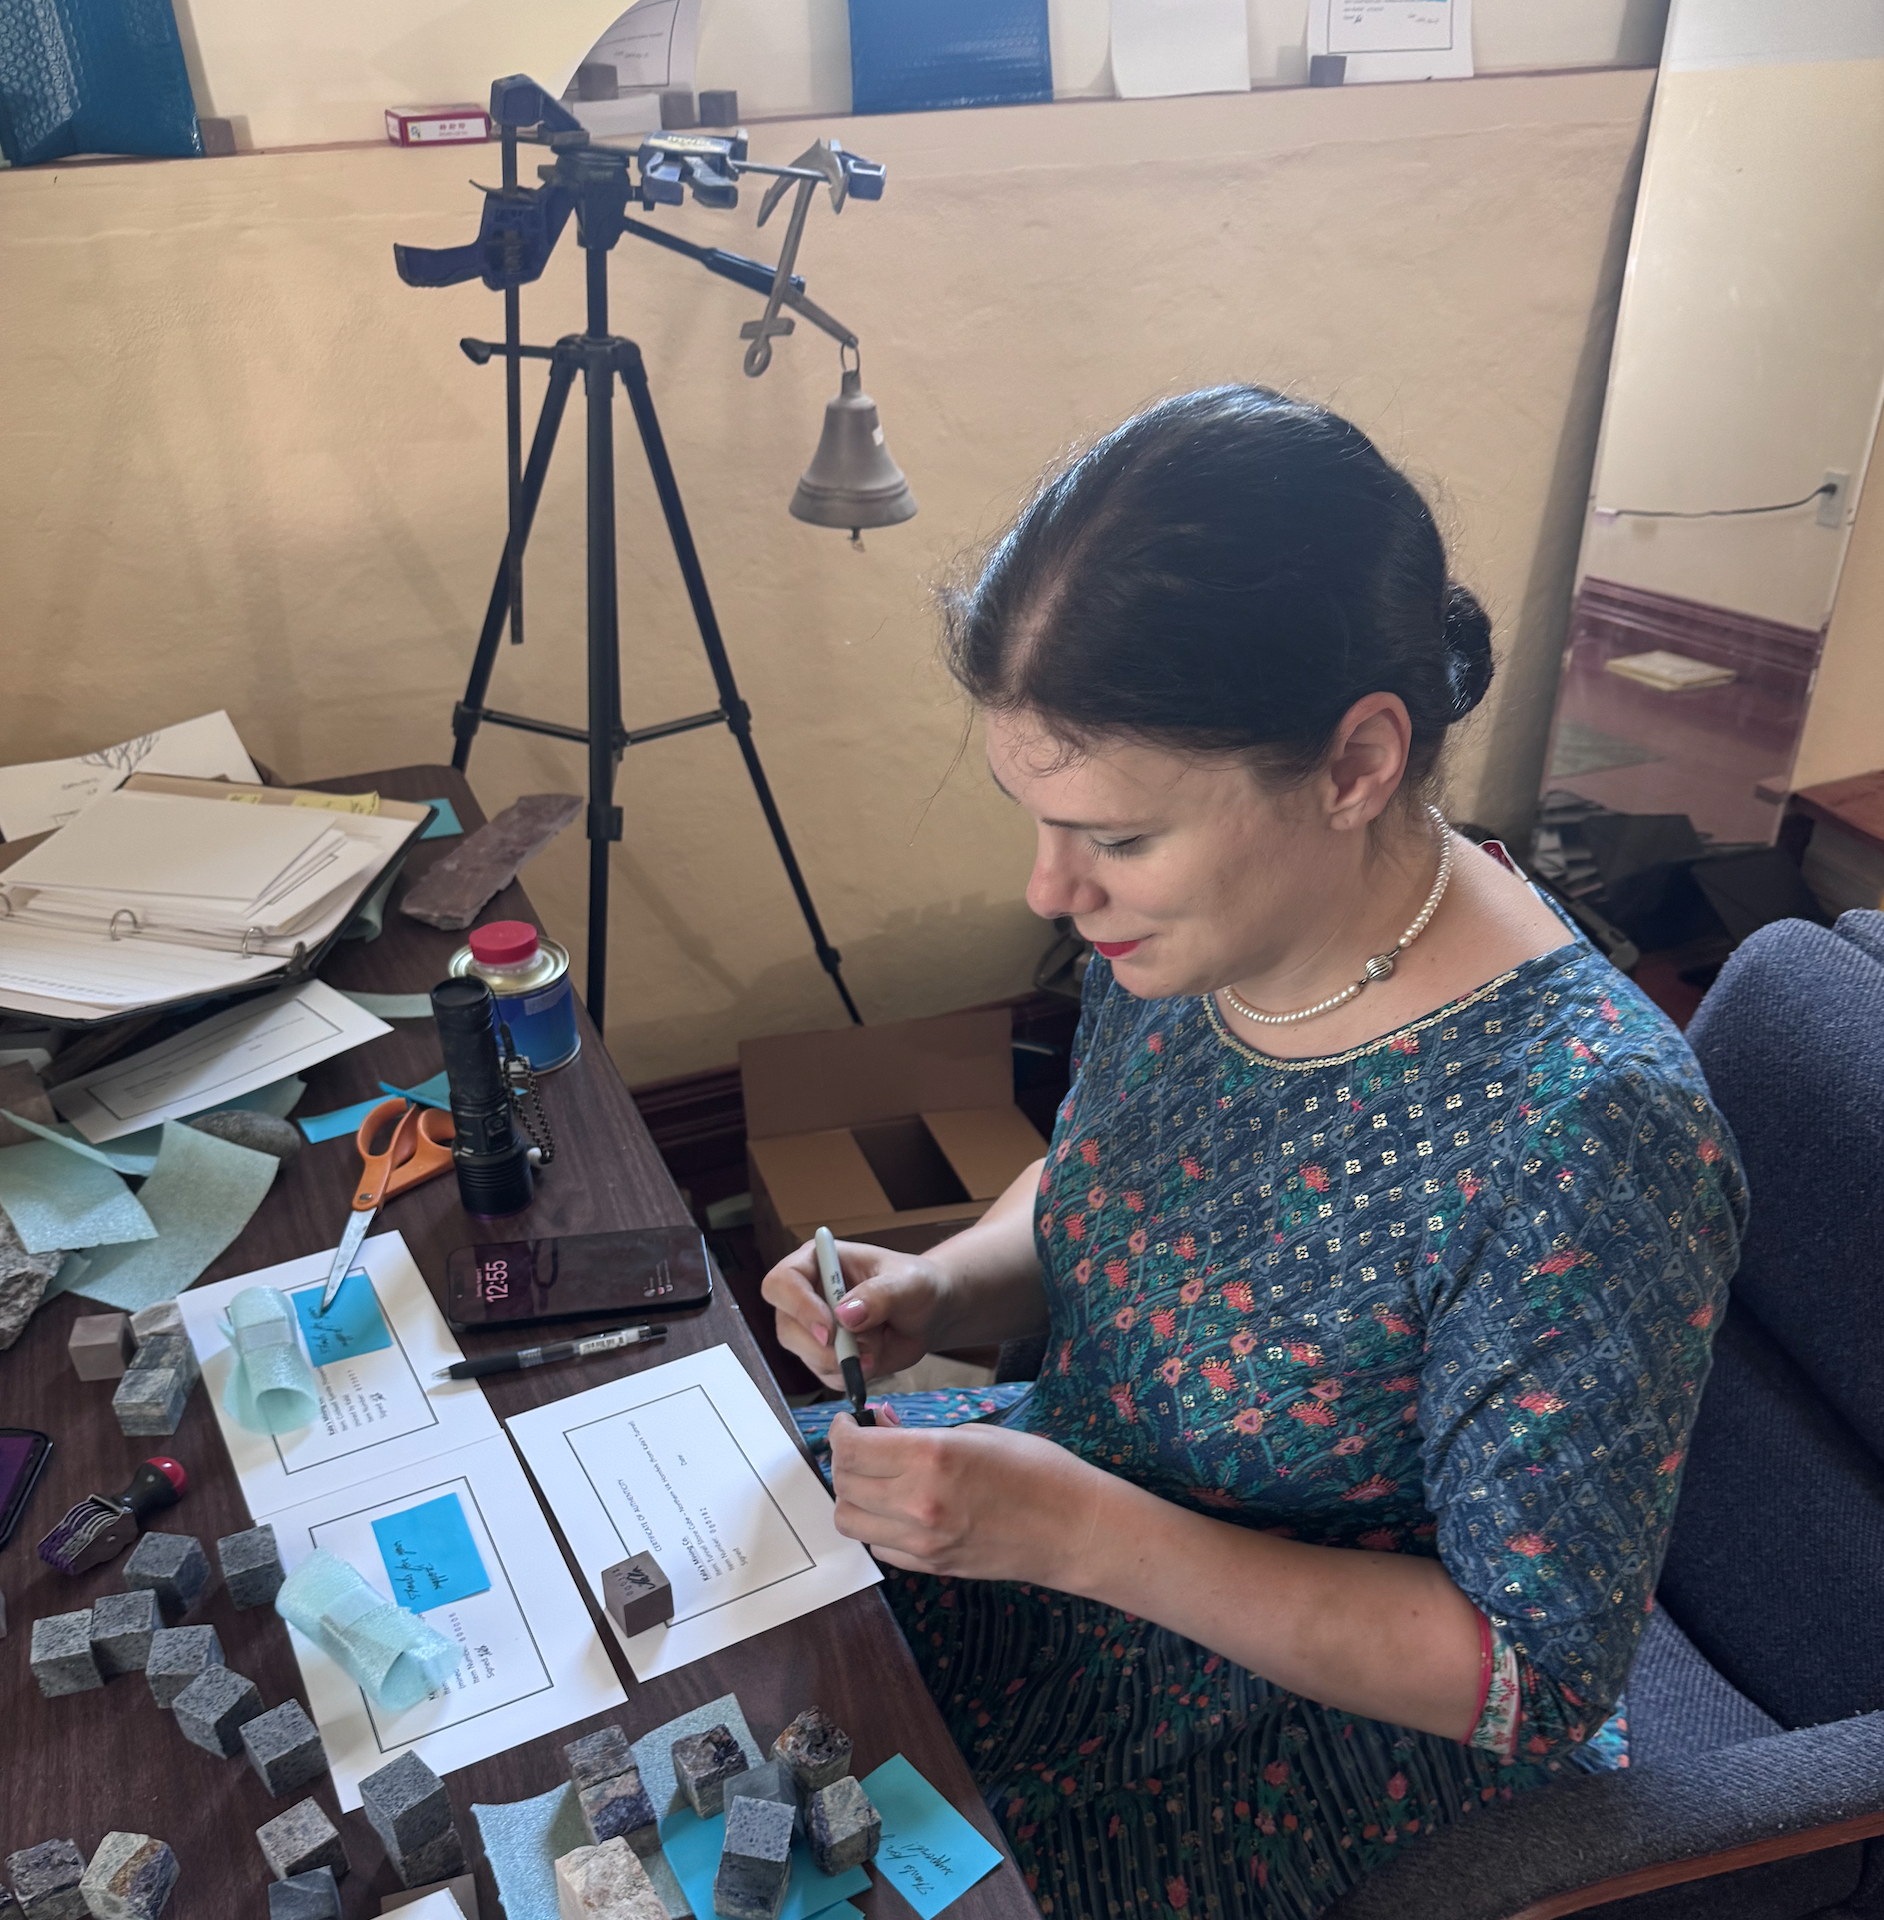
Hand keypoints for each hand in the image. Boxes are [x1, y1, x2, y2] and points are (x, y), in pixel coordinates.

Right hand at [760, 1240, 950, 1392]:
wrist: (927, 1314)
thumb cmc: (915, 1285)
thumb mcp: (907, 1283)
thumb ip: (879, 1295)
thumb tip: (845, 1315)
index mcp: (817, 1261)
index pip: (782, 1282)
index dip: (799, 1307)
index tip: (830, 1330)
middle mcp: (807, 1294)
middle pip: (787, 1327)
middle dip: (824, 1348)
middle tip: (861, 1352)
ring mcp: (812, 1328)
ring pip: (806, 1356)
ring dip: (845, 1361)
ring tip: (878, 1346)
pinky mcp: (825, 1356)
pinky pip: (826, 1375)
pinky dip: (851, 1374)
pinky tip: (874, 1359)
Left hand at [828, 1413, 1105, 1587]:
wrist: (1075, 1530)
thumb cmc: (1038, 1470)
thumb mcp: (977, 1434)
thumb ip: (920, 1433)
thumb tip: (879, 1425)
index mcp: (930, 1458)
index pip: (853, 1449)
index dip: (841, 1432)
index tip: (848, 1423)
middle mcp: (918, 1503)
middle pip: (844, 1485)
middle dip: (844, 1460)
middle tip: (860, 1445)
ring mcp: (923, 1542)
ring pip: (852, 1522)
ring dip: (853, 1497)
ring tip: (875, 1478)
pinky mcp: (932, 1568)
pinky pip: (880, 1548)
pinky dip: (877, 1527)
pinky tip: (898, 1508)